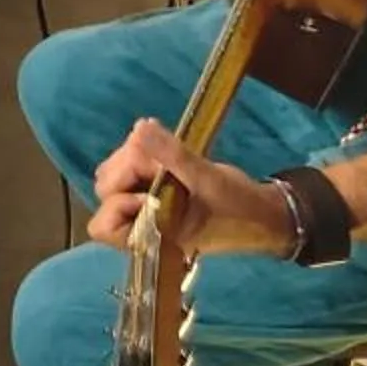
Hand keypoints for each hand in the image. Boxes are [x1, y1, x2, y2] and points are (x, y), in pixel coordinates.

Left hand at [87, 120, 292, 256]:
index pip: (103, 227)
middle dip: (127, 167)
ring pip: (116, 176)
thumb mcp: (207, 180)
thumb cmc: (237, 208)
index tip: (148, 188)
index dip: (117, 201)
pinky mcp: (155, 187)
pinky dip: (141, 153)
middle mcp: (141, 224)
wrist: (263, 214)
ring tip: (163, 151)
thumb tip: (140, 127)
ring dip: (133, 157)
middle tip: (160, 158)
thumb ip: (172, 155)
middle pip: (106, 191)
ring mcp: (146, 204)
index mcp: (151, 238)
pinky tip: (162, 146)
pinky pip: (132, 168)